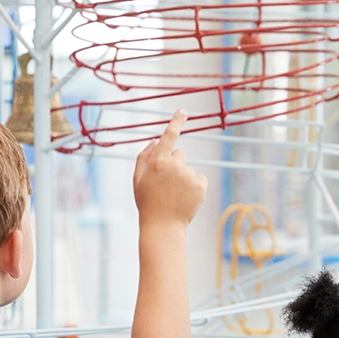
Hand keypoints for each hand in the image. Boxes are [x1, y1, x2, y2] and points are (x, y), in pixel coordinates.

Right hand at [133, 111, 206, 227]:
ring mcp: (188, 175)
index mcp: (157, 161)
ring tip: (174, 195)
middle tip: (167, 183)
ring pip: (189, 168)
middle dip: (175, 164)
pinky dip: (195, 186)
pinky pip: (199, 178)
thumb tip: (156, 139)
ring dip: (184, 178)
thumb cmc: (147, 202)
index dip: (176, 122)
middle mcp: (174, 165)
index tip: (183, 111)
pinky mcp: (200, 185)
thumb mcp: (138, 179)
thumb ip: (144, 157)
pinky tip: (185, 198)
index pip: (169, 136)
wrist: (162, 226)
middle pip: (180, 154)